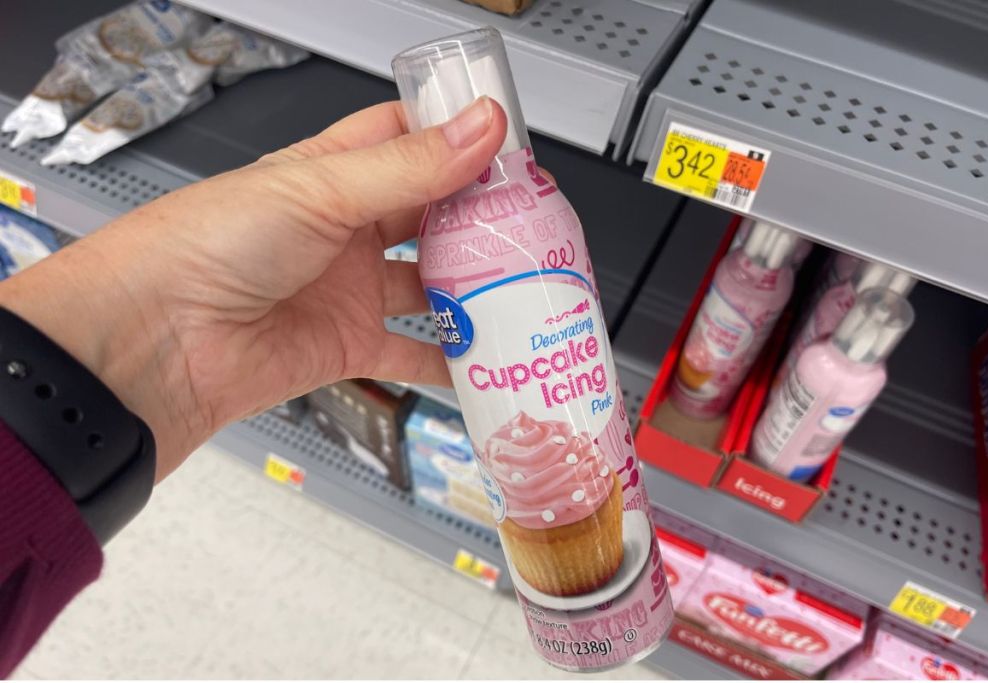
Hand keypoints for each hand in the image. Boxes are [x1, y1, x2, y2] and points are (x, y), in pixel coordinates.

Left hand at [0, 96, 506, 481]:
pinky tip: (483, 356)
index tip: (509, 147)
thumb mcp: (319, 190)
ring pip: (429, 284)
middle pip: (429, 215)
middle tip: (530, 222)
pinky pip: (412, 351)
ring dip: (473, 288)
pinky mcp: (347, 344)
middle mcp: (342, 229)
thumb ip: (408, 168)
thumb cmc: (206, 246)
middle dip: (478, 219)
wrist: (156, 342)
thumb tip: (480, 128)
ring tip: (522, 285)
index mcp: (329, 172)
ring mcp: (347, 288)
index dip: (458, 140)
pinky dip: (449, 359)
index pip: (408, 142)